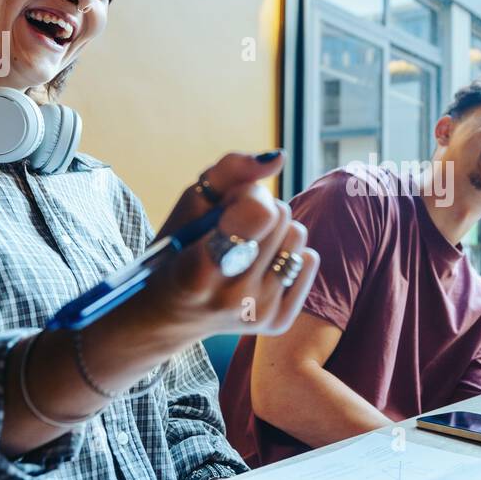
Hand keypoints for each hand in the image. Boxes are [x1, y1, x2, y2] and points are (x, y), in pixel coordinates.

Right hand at [142, 152, 319, 339]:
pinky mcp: (278, 322)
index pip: (259, 214)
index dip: (246, 196)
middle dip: (258, 209)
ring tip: (244, 246)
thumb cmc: (178, 247)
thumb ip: (230, 171)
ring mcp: (258, 313)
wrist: (171, 314)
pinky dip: (288, 253)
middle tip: (228, 228)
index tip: (225, 206)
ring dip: (275, 231)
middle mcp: (232, 298)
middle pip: (281, 216)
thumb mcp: (190, 203)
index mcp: (199, 269)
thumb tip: (278, 158)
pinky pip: (309, 259)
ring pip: (298, 234)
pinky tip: (260, 266)